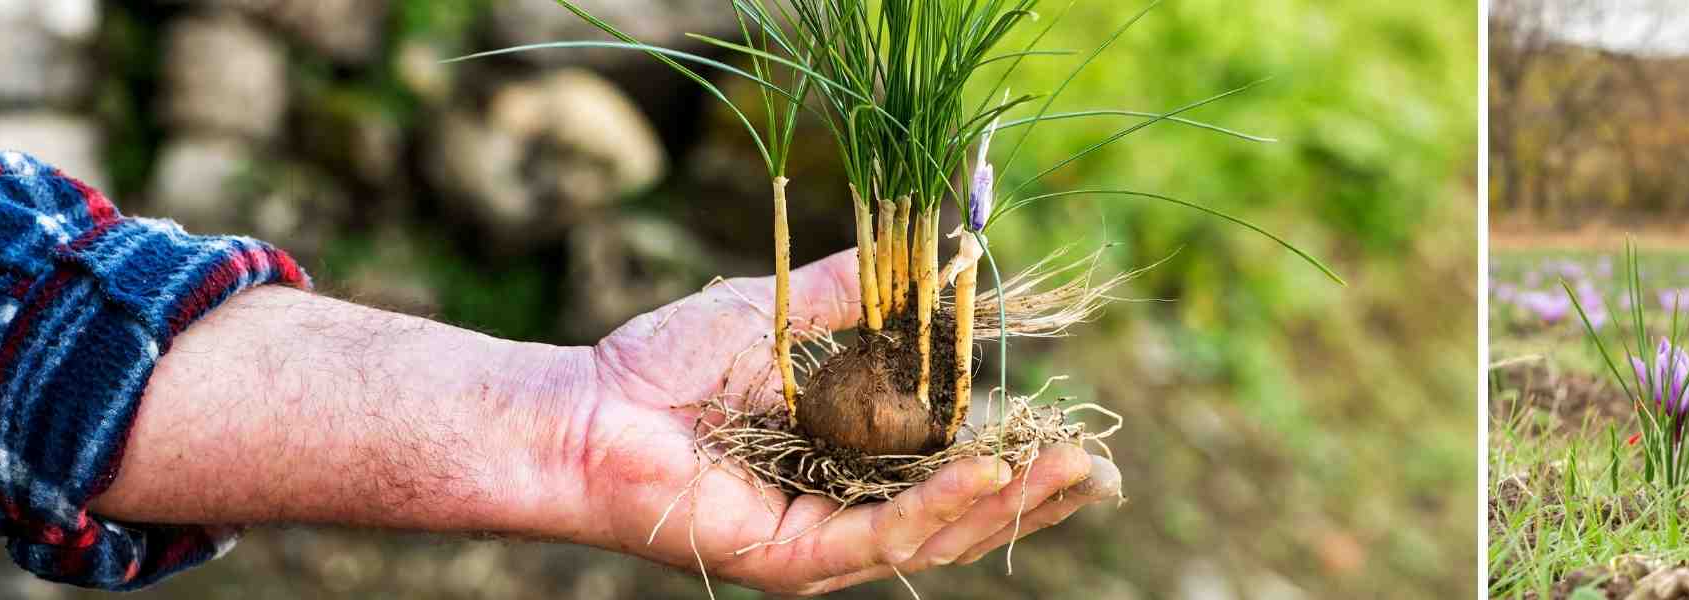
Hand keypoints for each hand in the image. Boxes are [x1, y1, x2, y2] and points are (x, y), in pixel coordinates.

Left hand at [536, 249, 1122, 594]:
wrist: (585, 409)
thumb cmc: (665, 367)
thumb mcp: (780, 313)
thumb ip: (854, 293)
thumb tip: (932, 249)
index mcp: (850, 463)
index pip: (955, 470)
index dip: (1019, 457)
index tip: (1079, 433)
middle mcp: (844, 513)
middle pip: (962, 516)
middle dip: (1036, 496)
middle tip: (1102, 469)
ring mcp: (821, 545)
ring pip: (936, 534)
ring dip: (1007, 502)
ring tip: (1072, 470)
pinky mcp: (793, 560)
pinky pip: (883, 537)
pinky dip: (939, 505)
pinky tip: (985, 473)